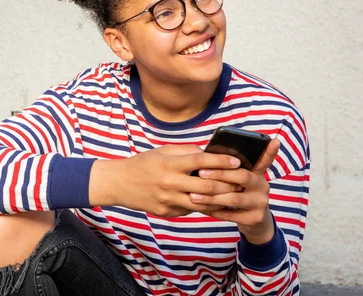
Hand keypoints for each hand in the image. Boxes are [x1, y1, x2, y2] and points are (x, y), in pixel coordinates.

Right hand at [89, 144, 243, 216]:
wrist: (120, 184)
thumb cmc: (143, 164)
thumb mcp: (162, 151)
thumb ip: (186, 151)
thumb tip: (209, 153)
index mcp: (169, 164)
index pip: (200, 162)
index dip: (220, 161)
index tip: (236, 161)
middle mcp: (169, 183)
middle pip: (206, 186)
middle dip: (228, 184)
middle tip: (241, 181)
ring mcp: (168, 200)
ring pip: (202, 203)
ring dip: (220, 199)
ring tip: (233, 194)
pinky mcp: (167, 212)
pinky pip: (191, 209)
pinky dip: (204, 205)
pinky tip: (214, 201)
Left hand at [187, 139, 279, 243]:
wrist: (251, 220)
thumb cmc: (237, 193)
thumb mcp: (237, 180)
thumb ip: (229, 169)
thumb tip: (205, 156)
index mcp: (257, 173)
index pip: (264, 159)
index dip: (270, 151)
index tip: (274, 140)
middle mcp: (262, 186)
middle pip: (242, 176)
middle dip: (219, 174)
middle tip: (200, 173)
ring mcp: (261, 203)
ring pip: (234, 198)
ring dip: (211, 197)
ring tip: (193, 196)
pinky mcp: (256, 218)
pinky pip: (231, 215)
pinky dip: (214, 211)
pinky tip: (201, 208)